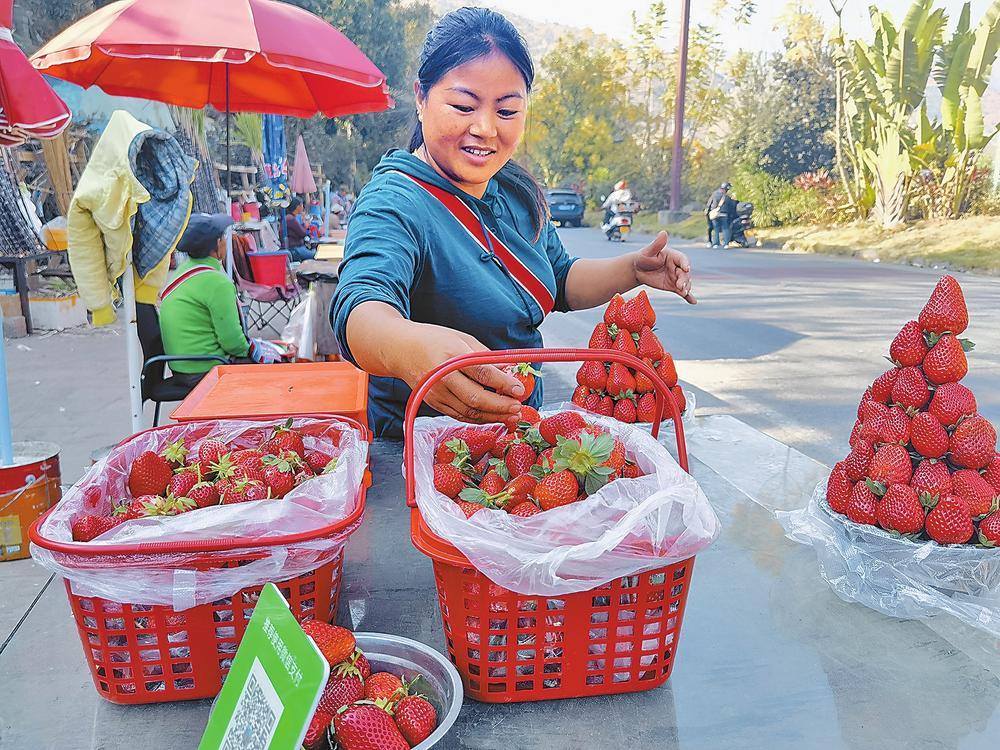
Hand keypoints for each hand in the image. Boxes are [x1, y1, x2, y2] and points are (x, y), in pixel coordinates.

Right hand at [400, 324, 524, 423]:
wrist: (400, 349)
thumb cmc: (434, 340)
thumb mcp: (462, 338)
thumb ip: (486, 356)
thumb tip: (510, 370)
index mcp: (452, 355)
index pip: (482, 372)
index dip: (503, 383)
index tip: (519, 389)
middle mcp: (442, 377)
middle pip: (475, 398)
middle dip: (500, 406)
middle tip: (519, 408)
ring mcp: (436, 393)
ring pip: (468, 411)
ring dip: (493, 417)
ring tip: (512, 417)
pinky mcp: (434, 403)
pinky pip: (459, 415)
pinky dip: (478, 418)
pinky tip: (494, 417)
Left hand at [633, 231, 695, 303]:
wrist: (637, 270)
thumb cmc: (643, 257)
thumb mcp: (649, 250)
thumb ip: (657, 243)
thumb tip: (663, 233)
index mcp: (674, 256)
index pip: (682, 259)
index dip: (685, 263)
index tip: (686, 268)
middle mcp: (677, 267)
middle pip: (685, 273)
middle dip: (684, 279)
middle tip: (680, 286)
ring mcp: (676, 277)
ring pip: (685, 283)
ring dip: (686, 288)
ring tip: (684, 293)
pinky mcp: (672, 286)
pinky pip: (681, 292)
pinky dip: (688, 297)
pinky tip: (692, 302)